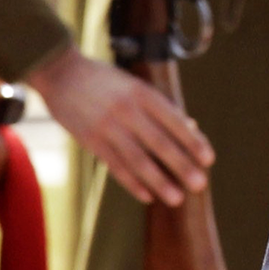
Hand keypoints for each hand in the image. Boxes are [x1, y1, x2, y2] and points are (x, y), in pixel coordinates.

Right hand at [27, 42, 214, 205]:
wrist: (59, 71)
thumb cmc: (103, 79)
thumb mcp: (133, 84)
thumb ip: (159, 106)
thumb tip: (190, 126)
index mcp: (141, 92)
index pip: (173, 120)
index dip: (192, 141)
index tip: (209, 159)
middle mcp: (126, 109)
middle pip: (159, 142)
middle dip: (181, 165)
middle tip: (200, 184)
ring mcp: (107, 127)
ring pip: (137, 159)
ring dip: (159, 181)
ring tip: (176, 198)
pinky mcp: (90, 140)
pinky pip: (115, 166)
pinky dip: (132, 183)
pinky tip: (147, 195)